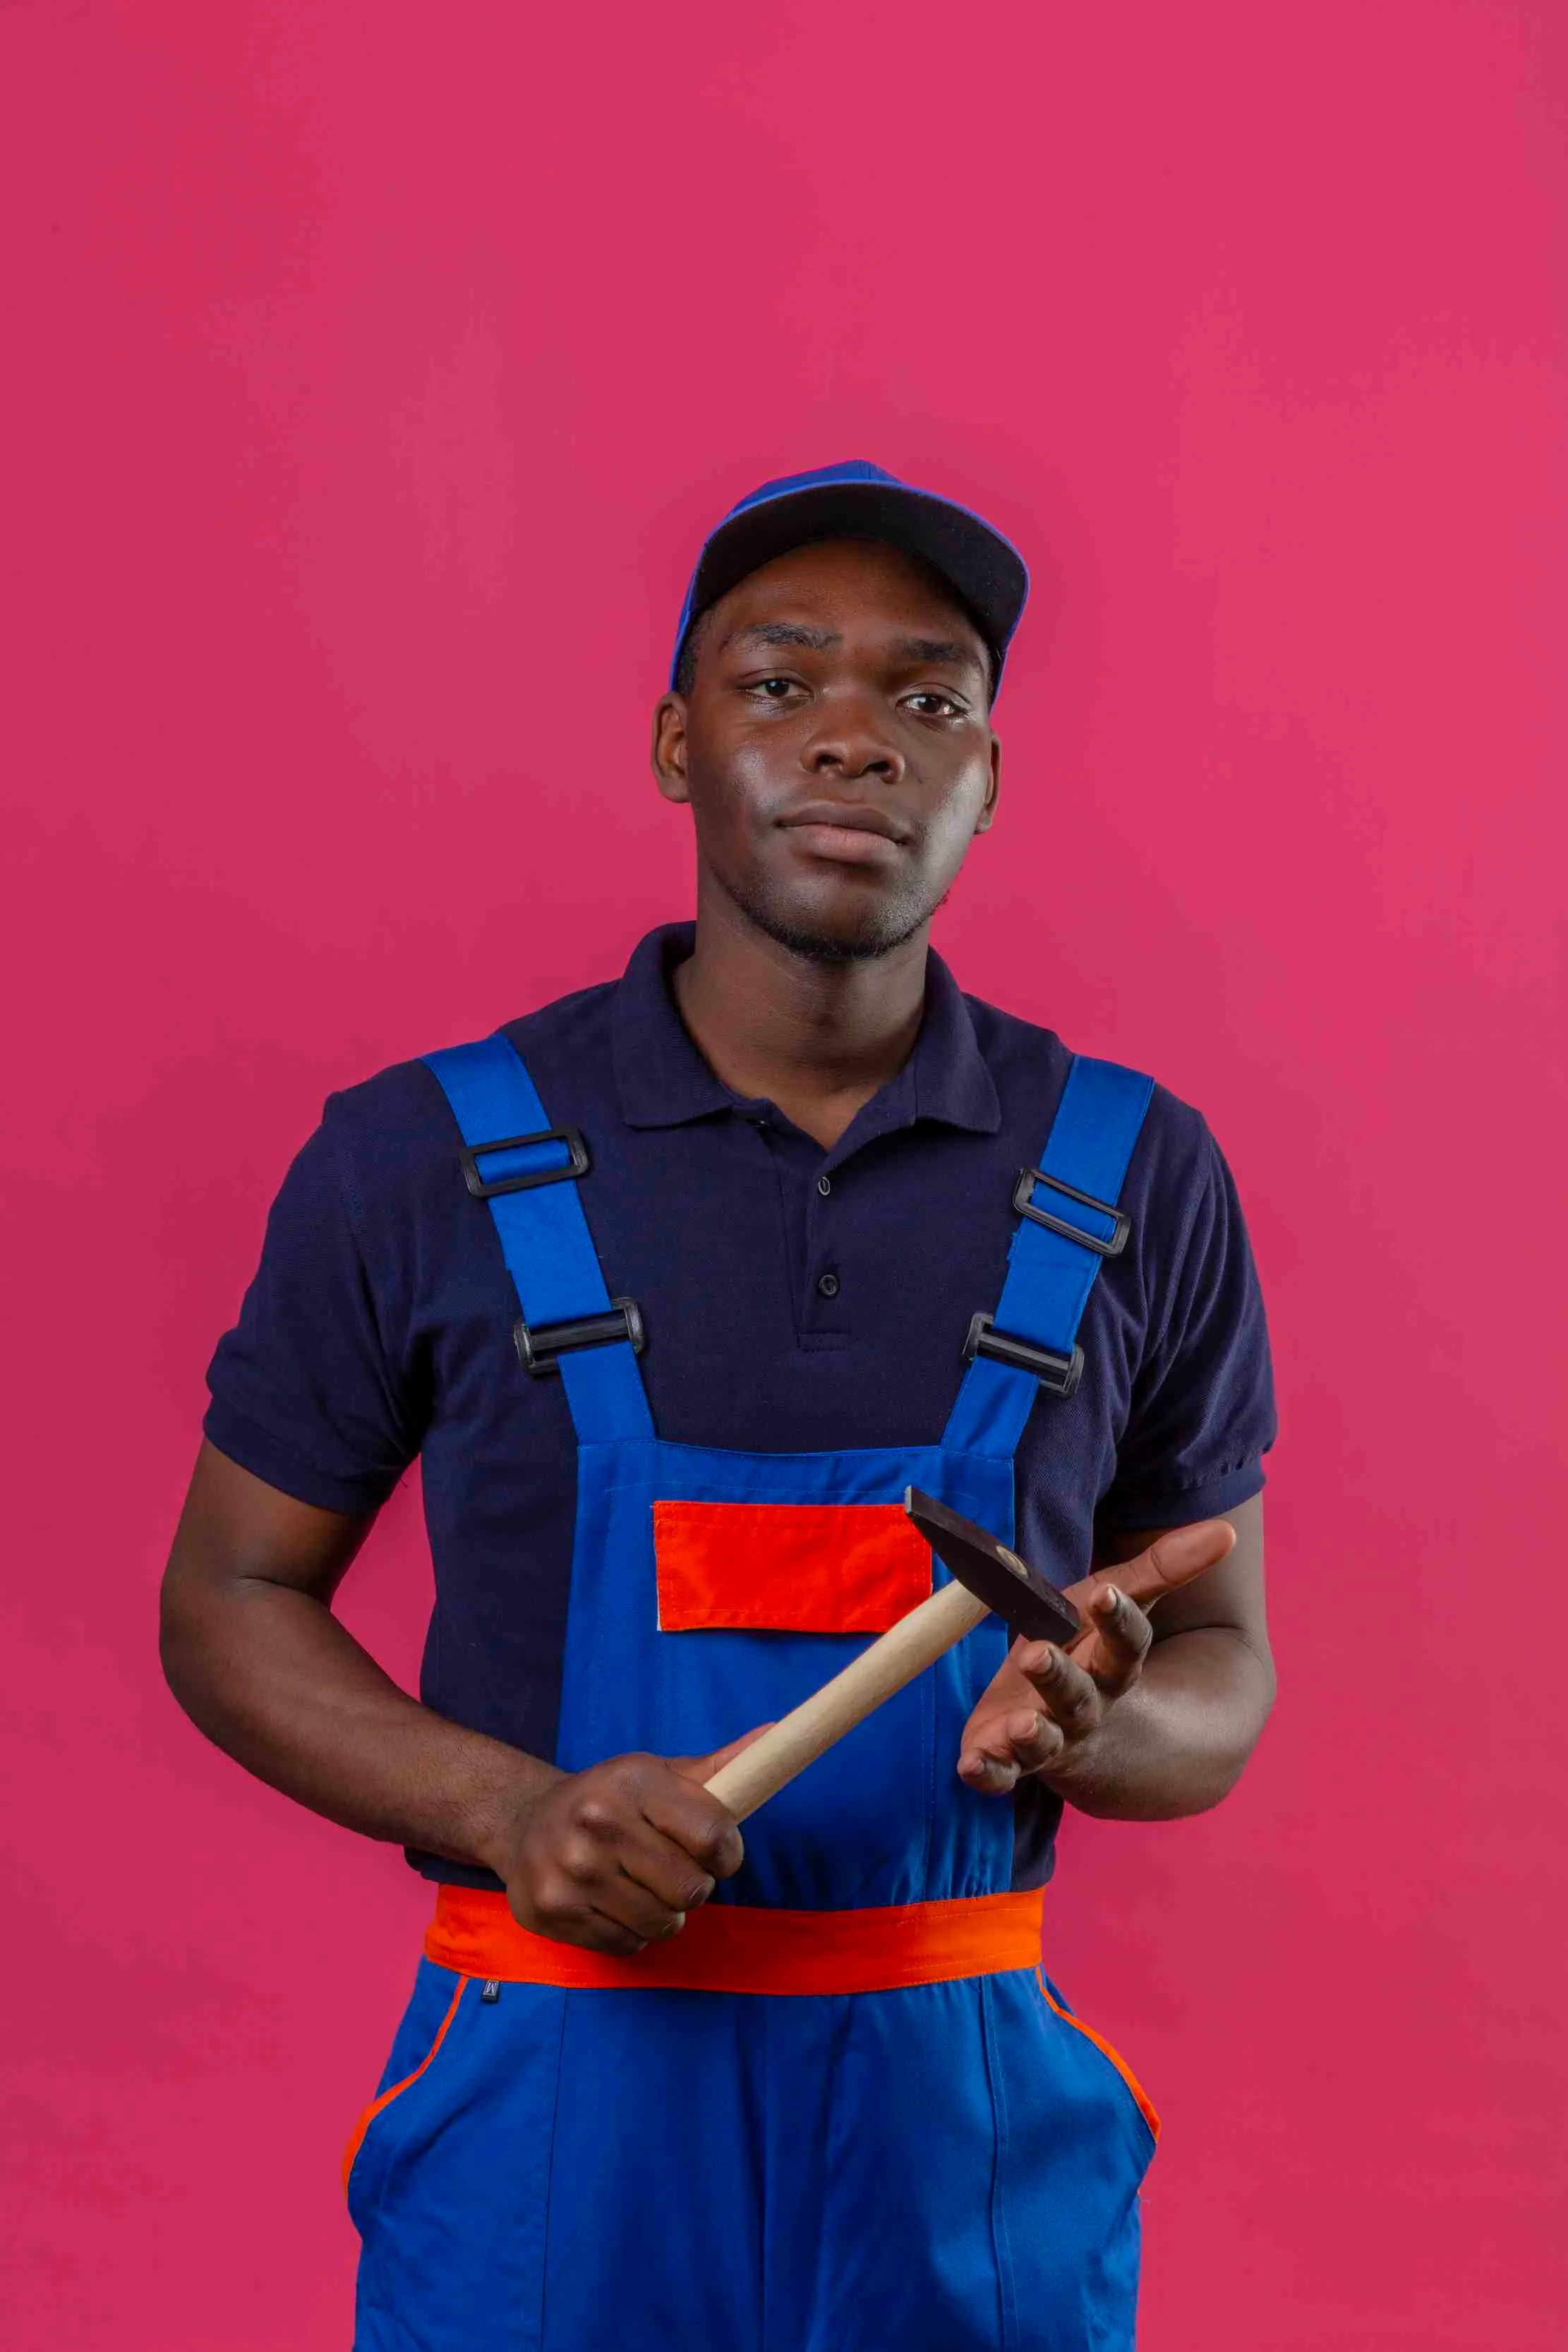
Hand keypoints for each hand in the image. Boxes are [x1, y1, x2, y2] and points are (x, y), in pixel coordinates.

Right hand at [480, 1734, 758, 1955]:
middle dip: (693, 1886)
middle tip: (671, 1869)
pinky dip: (631, 1932)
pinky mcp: (553, 1912)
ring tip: (641, 1886)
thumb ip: (720, 1768)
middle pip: (691, 1889)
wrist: (523, 1822)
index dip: (728, 1854)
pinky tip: (612, 1903)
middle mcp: (598, 1823)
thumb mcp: (659, 1774)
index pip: (713, 1835)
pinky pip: (627, 1944)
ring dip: (664, 1914)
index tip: (718, 1853)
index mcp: (633, 1782)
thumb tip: (777, 1736)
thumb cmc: (609, 1799)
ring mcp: (572, 1871)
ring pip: (662, 1924)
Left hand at [957, 1520, 1236, 1794]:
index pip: (1125, 1645)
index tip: (1108, 1595)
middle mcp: (1084, 1706)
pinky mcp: (1008, 1758)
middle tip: (1036, 1654)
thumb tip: (1225, 1532)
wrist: (1087, 1727)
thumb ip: (1163, 1568)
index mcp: (1111, 1665)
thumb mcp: (1119, 1599)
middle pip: (1077, 1695)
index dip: (1119, 1620)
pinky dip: (988, 1772)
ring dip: (1030, 1735)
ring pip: (1042, 1741)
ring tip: (1020, 1724)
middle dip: (1057, 1677)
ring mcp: (1048, 1737)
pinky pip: (1000, 1774)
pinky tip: (971, 1764)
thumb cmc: (1092, 1645)